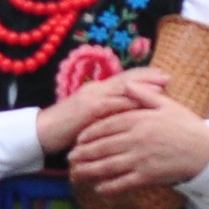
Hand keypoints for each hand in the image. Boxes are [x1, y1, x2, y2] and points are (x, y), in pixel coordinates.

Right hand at [33, 69, 162, 158]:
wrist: (42, 133)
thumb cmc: (66, 129)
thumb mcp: (90, 118)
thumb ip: (106, 113)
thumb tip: (126, 114)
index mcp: (97, 90)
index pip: (124, 79)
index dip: (143, 76)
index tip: (162, 76)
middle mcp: (96, 89)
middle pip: (126, 79)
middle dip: (147, 77)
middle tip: (167, 77)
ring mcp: (92, 97)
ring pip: (122, 88)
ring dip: (142, 87)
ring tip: (160, 88)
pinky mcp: (88, 109)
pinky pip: (112, 104)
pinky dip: (128, 103)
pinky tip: (142, 105)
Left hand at [70, 91, 208, 195]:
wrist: (205, 151)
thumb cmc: (187, 125)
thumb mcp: (167, 104)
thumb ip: (144, 94)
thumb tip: (126, 85)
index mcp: (139, 119)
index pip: (107, 125)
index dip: (90, 133)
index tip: (79, 138)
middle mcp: (136, 139)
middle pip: (103, 146)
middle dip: (84, 152)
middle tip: (70, 157)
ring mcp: (141, 159)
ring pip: (109, 165)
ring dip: (90, 170)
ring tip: (77, 172)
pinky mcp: (148, 176)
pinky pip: (123, 182)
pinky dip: (109, 186)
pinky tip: (99, 188)